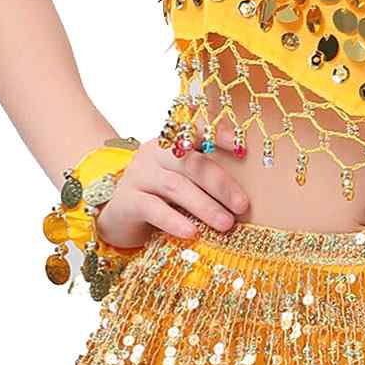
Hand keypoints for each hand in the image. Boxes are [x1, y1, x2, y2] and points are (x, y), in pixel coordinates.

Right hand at [96, 138, 249, 248]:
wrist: (119, 217)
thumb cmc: (161, 200)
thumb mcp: (184, 186)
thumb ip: (205, 182)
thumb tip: (245, 200)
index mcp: (172, 145)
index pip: (196, 132)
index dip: (218, 136)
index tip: (242, 148)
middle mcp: (154, 154)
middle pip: (191, 163)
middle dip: (220, 185)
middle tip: (242, 206)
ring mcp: (138, 176)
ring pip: (175, 186)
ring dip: (204, 206)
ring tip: (226, 224)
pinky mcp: (126, 201)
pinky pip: (152, 209)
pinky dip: (174, 220)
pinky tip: (191, 232)